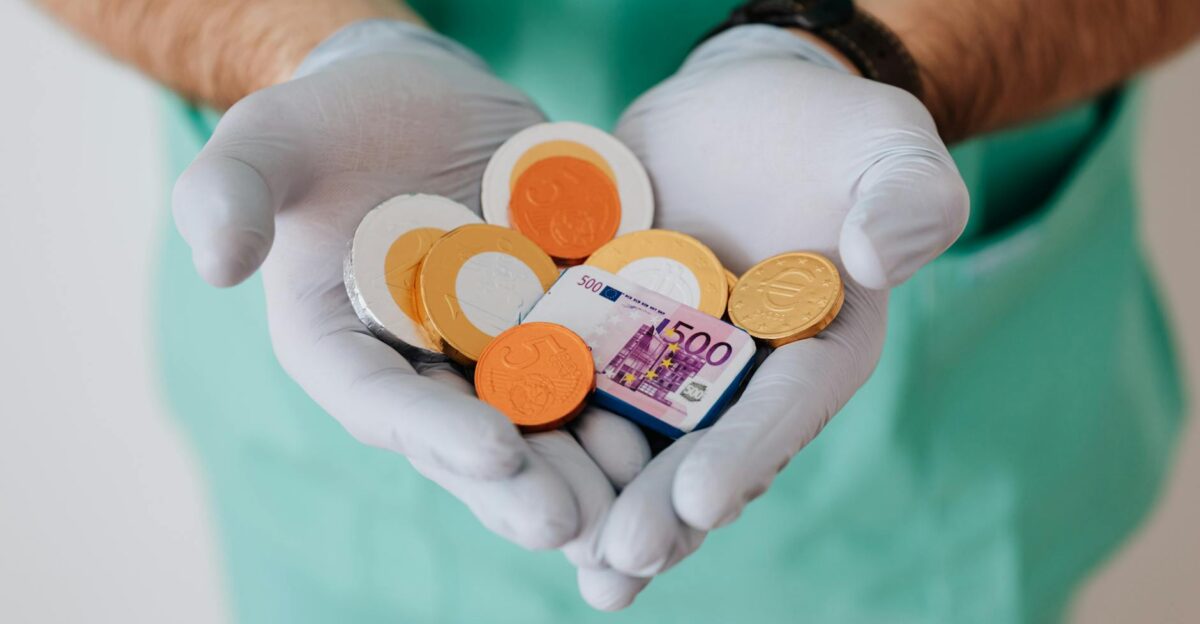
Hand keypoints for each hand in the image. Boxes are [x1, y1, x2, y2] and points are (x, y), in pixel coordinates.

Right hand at [170, 20, 651, 570]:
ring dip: (592, 465)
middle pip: (477, 440)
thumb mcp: (269, 140)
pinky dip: (639, 394)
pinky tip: (684, 419)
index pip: (386, 405)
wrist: (421, 98)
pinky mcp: (563, 313)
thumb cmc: (331, 121)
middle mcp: (427, 368)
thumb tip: (214, 263)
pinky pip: (603, 360)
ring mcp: (502, 347)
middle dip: (524, 485)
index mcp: (346, 351)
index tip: (490, 451)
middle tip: (572, 522)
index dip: (435, 433)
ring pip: (549, 422)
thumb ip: (231, 191)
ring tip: (639, 494)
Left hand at [580, 25, 968, 606]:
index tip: (706, 498)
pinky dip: (546, 425)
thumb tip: (878, 256)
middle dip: (663, 506)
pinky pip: (574, 380)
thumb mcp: (881, 148)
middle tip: (622, 556)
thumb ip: (904, 198)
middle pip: (703, 448)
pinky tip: (507, 477)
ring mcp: (665, 360)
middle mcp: (739, 375)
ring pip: (635, 440)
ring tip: (576, 561)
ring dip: (604, 501)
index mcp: (815, 350)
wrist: (734, 108)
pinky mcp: (604, 327)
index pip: (786, 407)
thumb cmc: (826, 132)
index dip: (747, 452)